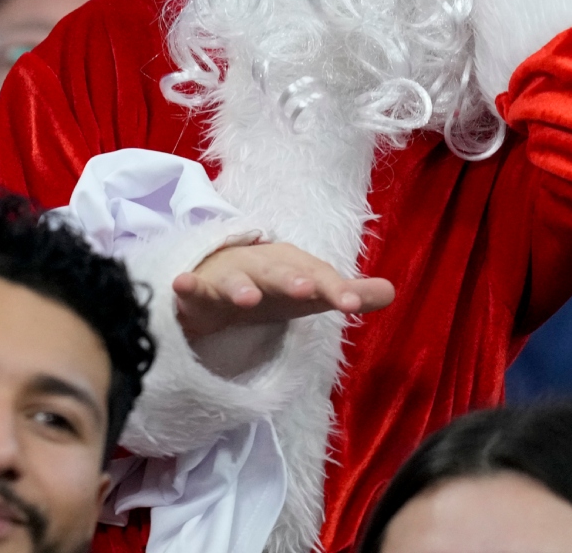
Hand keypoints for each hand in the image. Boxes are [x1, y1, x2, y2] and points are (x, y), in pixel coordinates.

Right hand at [173, 242, 394, 342]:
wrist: (215, 273)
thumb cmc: (270, 285)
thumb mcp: (309, 291)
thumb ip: (347, 292)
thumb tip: (391, 292)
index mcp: (292, 266)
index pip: (317, 276)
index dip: (334, 289)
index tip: (352, 305)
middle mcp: (261, 266)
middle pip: (277, 272)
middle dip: (290, 280)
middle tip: (305, 291)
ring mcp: (228, 276)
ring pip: (235, 280)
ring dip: (240, 287)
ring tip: (247, 299)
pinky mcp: (200, 290)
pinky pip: (193, 288)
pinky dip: (186, 285)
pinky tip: (180, 283)